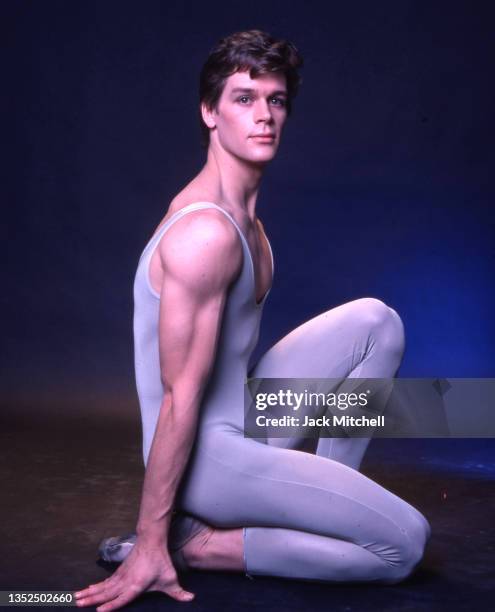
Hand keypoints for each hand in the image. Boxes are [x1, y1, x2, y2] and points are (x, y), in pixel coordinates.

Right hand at [74, 536, 194, 610]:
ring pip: (103, 586)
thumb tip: (191, 599)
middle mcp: (125, 581)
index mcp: (136, 586)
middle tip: (77, 603)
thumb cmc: (161, 561)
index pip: (122, 598)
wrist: (152, 540)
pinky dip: (96, 586)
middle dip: (91, 599)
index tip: (99, 611)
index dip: (111, 606)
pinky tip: (88, 588)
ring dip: (89, 592)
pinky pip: (105, 581)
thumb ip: (178, 592)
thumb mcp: (170, 579)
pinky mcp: (120, 571)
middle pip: (106, 592)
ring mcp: (121, 575)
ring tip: (76, 598)